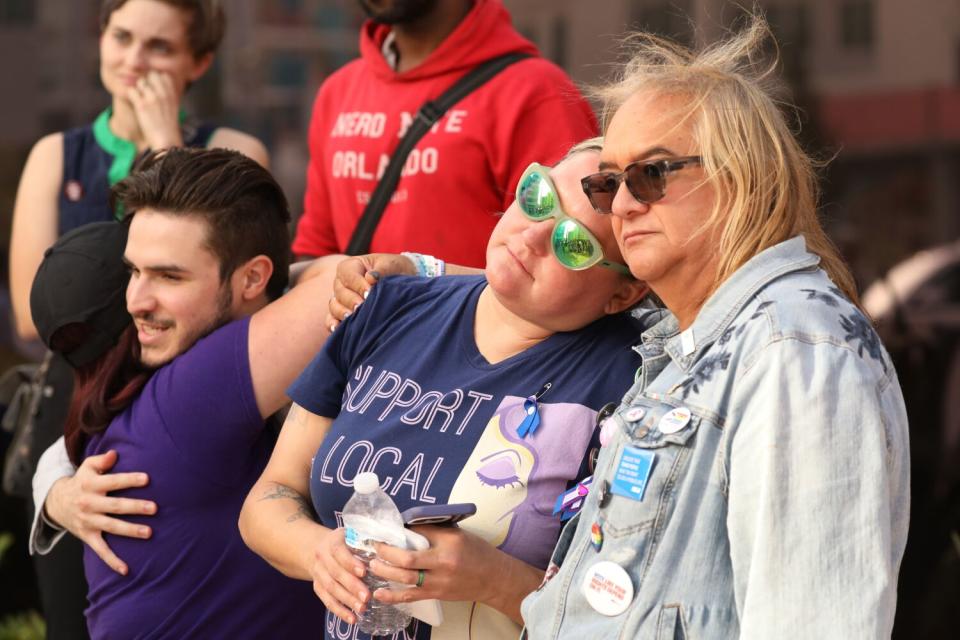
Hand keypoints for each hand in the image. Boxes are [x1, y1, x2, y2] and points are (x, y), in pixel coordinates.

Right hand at [44, 450, 155, 574]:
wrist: (56, 503)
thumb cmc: (82, 481)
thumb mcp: (87, 467)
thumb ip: (101, 460)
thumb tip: (115, 453)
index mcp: (91, 485)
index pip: (113, 482)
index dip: (129, 480)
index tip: (147, 479)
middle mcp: (89, 504)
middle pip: (115, 506)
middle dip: (135, 507)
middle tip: (155, 508)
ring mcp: (89, 522)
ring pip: (111, 527)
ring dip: (130, 531)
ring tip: (148, 532)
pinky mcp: (88, 536)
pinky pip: (101, 551)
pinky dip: (113, 561)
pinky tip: (127, 569)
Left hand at [127, 71, 182, 149]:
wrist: (166, 141)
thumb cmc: (169, 126)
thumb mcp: (173, 107)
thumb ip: (166, 93)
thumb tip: (155, 82)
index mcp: (173, 93)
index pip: (162, 74)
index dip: (155, 79)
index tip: (153, 88)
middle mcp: (163, 93)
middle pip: (150, 74)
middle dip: (146, 81)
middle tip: (144, 93)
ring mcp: (152, 98)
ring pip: (140, 82)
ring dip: (138, 89)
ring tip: (140, 100)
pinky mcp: (142, 105)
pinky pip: (131, 91)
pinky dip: (131, 96)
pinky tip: (135, 103)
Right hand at [308, 527, 370, 623]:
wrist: (317, 548)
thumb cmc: (345, 541)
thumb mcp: (353, 534)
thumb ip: (367, 541)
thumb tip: (390, 550)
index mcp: (332, 541)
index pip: (339, 552)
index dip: (350, 563)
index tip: (364, 572)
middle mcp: (322, 557)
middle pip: (336, 573)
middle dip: (352, 586)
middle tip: (367, 596)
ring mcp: (318, 573)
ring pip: (331, 589)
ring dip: (347, 600)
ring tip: (362, 608)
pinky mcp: (317, 587)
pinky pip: (327, 601)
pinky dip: (340, 611)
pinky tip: (352, 619)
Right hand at [326, 253, 416, 330]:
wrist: (400, 280)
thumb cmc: (394, 270)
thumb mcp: (392, 264)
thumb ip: (382, 269)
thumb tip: (371, 278)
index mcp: (351, 266)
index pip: (349, 275)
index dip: (358, 285)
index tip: (370, 293)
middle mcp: (341, 282)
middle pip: (340, 292)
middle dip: (352, 301)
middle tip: (361, 308)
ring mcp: (339, 298)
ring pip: (334, 306)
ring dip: (343, 313)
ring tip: (352, 318)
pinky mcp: (341, 313)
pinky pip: (331, 319)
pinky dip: (333, 324)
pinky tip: (338, 328)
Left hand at [369, 525, 517, 608]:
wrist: (494, 578)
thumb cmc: (477, 552)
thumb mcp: (459, 535)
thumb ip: (435, 531)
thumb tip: (408, 527)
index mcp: (449, 543)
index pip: (420, 533)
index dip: (401, 531)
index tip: (387, 528)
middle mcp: (443, 562)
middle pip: (407, 558)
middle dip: (386, 552)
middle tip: (374, 546)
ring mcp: (438, 581)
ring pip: (405, 578)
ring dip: (385, 571)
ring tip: (372, 564)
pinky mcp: (436, 594)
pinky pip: (410, 597)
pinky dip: (393, 596)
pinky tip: (379, 593)